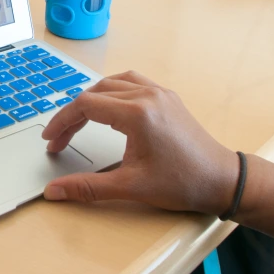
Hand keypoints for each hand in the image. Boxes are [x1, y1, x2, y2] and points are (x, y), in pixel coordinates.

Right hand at [41, 72, 238, 214]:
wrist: (223, 180)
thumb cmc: (183, 183)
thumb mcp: (131, 187)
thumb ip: (88, 188)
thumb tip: (55, 191)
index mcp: (137, 113)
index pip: (86, 106)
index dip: (62, 122)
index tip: (51, 140)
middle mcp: (148, 96)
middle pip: (96, 93)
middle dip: (73, 115)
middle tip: (60, 139)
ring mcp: (160, 94)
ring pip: (113, 83)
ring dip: (92, 99)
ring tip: (79, 121)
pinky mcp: (168, 98)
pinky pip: (133, 82)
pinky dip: (113, 92)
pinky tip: (109, 108)